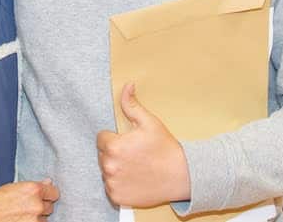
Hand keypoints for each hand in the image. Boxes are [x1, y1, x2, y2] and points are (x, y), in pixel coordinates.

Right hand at [0, 179, 59, 220]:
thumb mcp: (16, 187)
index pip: (54, 192)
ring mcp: (35, 220)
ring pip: (44, 219)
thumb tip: (48, 183)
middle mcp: (37, 205)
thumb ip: (34, 186)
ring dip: (37, 217)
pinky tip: (21, 219)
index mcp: (34, 190)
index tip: (46, 196)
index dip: (49, 194)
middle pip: (49, 207)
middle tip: (28, 206)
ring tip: (22, 214)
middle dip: (41, 206)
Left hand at [96, 83, 190, 206]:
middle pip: (102, 155)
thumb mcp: (149, 123)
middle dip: (114, 152)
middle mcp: (109, 167)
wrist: (181, 176)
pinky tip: (135, 179)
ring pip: (106, 171)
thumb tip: (126, 85)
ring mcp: (112, 184)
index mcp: (113, 147)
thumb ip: (132, 105)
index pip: (101, 138)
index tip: (128, 141)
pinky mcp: (117, 197)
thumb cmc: (165, 148)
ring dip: (116, 168)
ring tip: (135, 166)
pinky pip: (111, 187)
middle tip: (134, 154)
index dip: (114, 138)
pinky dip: (119, 184)